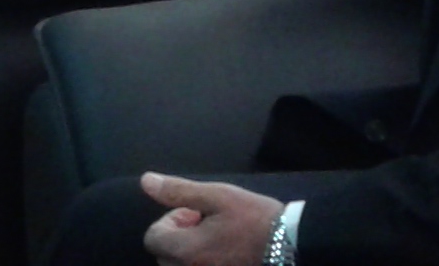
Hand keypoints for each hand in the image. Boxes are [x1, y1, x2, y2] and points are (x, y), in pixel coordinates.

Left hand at [141, 174, 282, 265]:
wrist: (292, 245)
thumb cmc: (254, 218)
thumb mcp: (217, 196)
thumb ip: (178, 191)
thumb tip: (146, 181)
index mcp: (187, 250)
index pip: (153, 238)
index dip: (169, 221)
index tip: (193, 212)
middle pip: (164, 255)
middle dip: (178, 236)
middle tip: (205, 222)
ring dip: (189, 250)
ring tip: (216, 237)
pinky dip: (202, 261)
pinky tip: (224, 251)